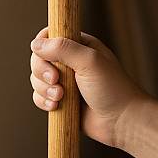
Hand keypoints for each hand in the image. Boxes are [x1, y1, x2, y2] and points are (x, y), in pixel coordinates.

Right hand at [30, 28, 148, 147]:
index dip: (42, 47)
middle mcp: (69, 61)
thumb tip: (35, 44)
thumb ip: (63, 48)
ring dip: (44, 88)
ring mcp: (64, 81)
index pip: (48, 36)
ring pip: (36, 79)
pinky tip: (56, 106)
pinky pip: (39, 96)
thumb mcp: (89, 61)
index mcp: (78, 45)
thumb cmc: (112, 88)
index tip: (47, 58)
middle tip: (56, 80)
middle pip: (38, 58)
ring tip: (60, 97)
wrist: (122, 121)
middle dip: (42, 71)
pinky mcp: (61, 99)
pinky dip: (43, 101)